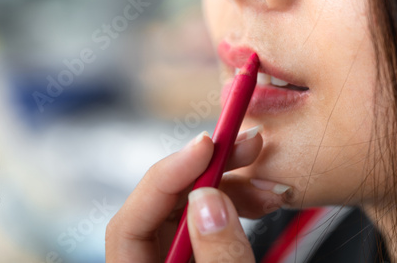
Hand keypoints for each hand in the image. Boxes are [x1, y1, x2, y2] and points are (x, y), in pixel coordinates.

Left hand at [105, 128, 262, 261]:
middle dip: (209, 173)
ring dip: (232, 190)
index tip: (206, 146)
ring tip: (267, 187)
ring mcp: (174, 260)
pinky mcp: (197, 257)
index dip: (166, 177)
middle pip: (164, 208)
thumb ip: (218, 255)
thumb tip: (208, 198)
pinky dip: (236, 208)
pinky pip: (210, 224)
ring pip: (191, 211)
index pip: (130, 222)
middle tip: (245, 147)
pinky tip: (258, 201)